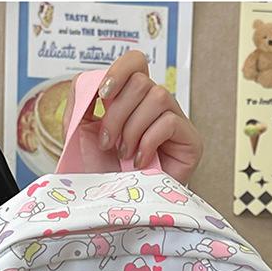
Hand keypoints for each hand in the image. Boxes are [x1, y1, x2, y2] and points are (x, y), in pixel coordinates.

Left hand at [62, 50, 202, 182]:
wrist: (120, 208)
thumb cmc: (104, 173)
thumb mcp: (80, 133)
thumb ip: (81, 103)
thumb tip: (89, 82)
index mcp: (132, 98)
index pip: (135, 62)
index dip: (119, 71)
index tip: (102, 96)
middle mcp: (157, 105)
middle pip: (142, 80)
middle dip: (116, 113)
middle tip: (107, 143)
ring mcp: (177, 121)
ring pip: (157, 96)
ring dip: (131, 128)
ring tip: (123, 154)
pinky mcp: (191, 140)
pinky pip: (169, 122)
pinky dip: (148, 141)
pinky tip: (141, 162)